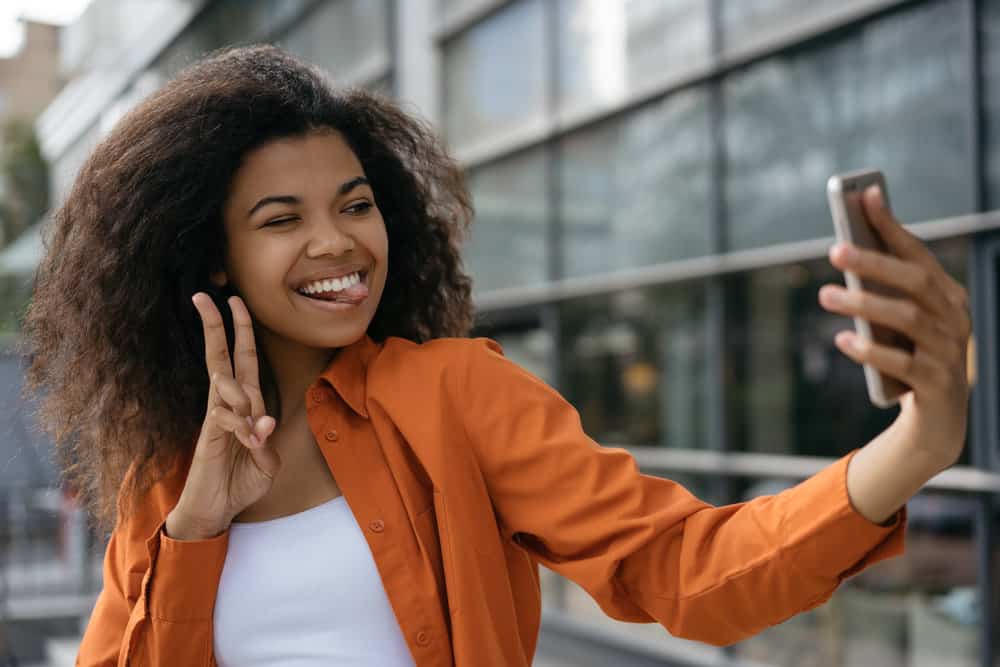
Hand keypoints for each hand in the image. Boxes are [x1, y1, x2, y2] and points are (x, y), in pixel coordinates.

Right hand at [165, 294, 280, 539]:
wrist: (216, 510)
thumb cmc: (241, 482)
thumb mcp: (267, 462)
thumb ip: (267, 441)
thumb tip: (266, 422)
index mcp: (244, 405)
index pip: (243, 360)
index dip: (242, 331)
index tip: (235, 302)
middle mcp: (227, 405)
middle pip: (222, 357)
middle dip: (217, 326)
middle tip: (206, 295)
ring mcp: (216, 417)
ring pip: (225, 384)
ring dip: (240, 390)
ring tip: (248, 429)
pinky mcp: (208, 435)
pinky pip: (224, 416)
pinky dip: (240, 425)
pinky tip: (248, 439)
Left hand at [819, 185, 970, 470]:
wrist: (938, 420)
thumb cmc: (910, 356)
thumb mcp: (900, 321)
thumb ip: (882, 288)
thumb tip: (845, 244)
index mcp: (947, 295)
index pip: (917, 253)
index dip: (892, 225)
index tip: (866, 195)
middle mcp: (954, 318)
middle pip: (915, 282)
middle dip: (875, 262)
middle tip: (834, 249)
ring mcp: (948, 351)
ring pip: (908, 319)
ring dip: (863, 303)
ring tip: (825, 294)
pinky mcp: (936, 384)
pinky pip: (902, 363)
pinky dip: (870, 350)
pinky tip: (841, 340)